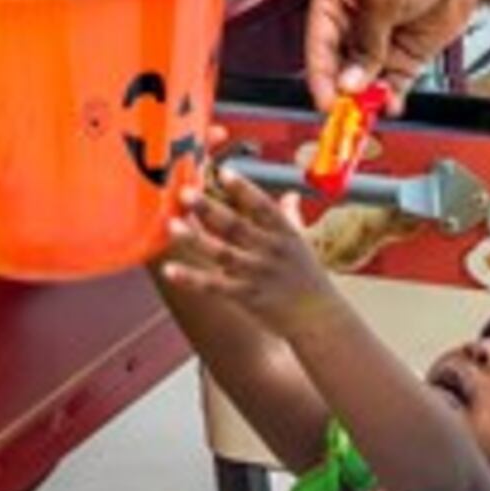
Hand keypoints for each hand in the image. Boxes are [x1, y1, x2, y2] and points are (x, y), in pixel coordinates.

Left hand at [158, 167, 342, 332]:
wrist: (319, 319)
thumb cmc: (309, 278)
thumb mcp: (303, 243)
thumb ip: (291, 217)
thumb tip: (290, 194)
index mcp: (285, 234)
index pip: (263, 206)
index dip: (244, 189)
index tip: (223, 171)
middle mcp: (270, 251)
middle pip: (236, 227)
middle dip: (210, 209)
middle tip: (185, 193)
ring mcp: (257, 274)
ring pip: (222, 254)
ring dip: (196, 239)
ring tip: (172, 225)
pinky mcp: (246, 297)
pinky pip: (214, 287)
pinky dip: (191, 279)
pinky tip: (170, 270)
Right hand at [302, 0, 489, 110]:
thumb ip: (366, 41)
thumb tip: (351, 79)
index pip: (317, 41)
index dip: (319, 72)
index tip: (325, 97)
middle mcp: (353, 22)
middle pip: (337, 66)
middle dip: (342, 88)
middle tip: (346, 109)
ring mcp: (379, 42)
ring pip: (362, 80)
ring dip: (365, 97)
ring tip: (371, 107)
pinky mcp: (403, 56)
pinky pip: (389, 84)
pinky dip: (389, 97)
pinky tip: (391, 103)